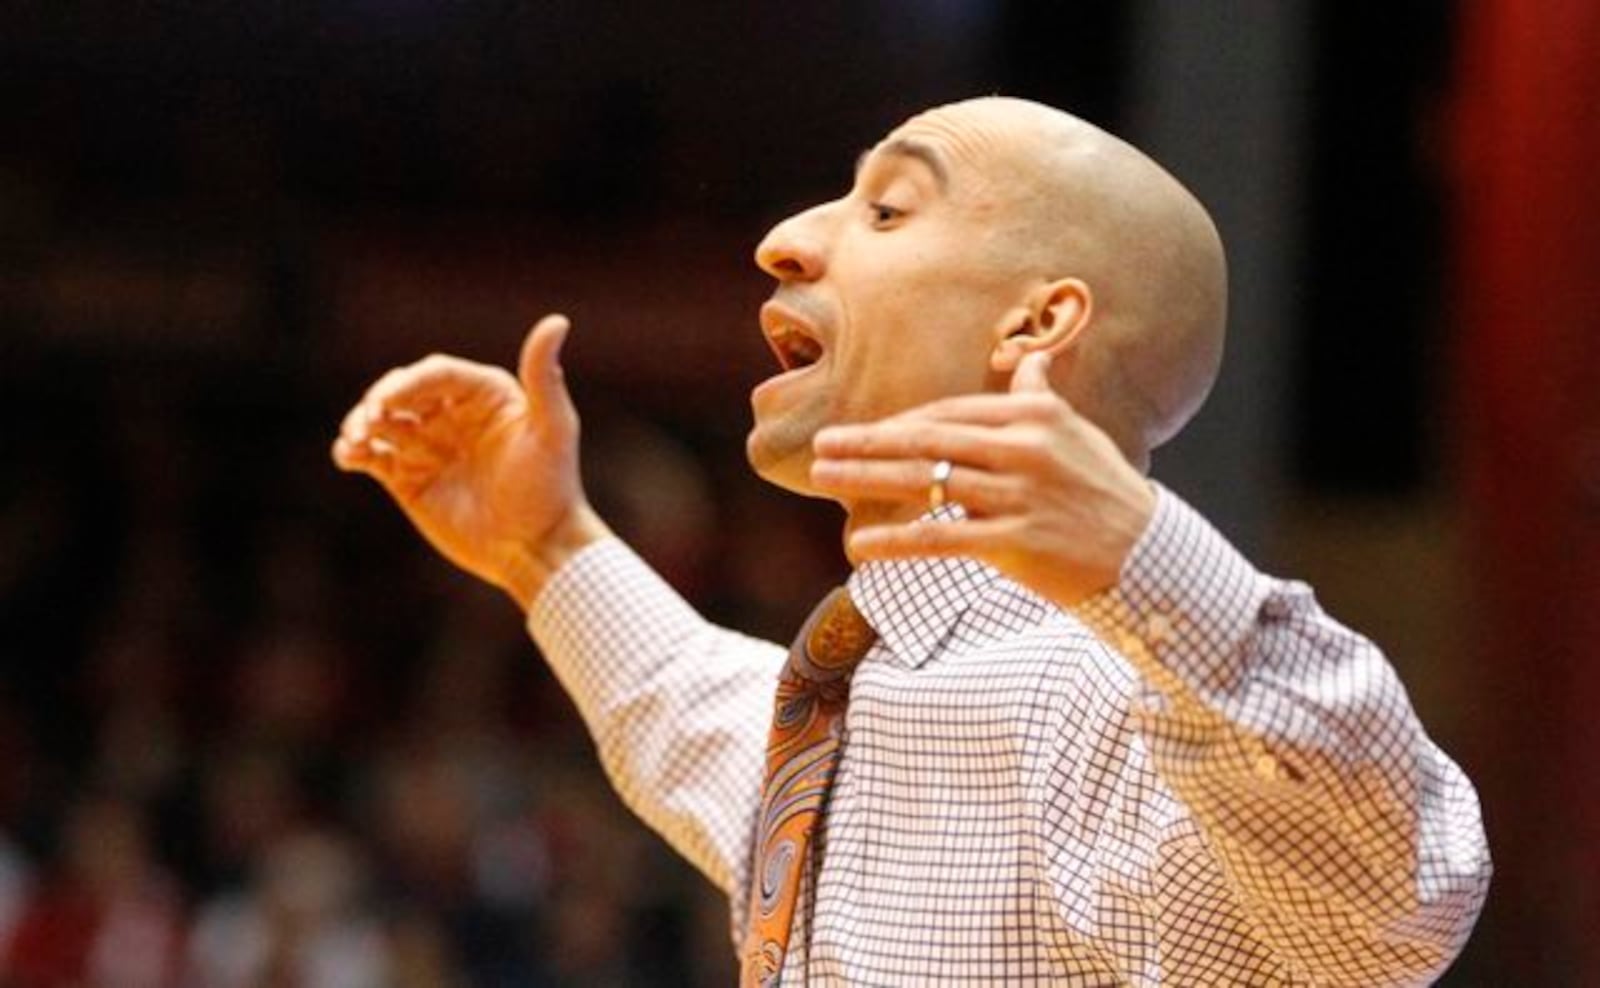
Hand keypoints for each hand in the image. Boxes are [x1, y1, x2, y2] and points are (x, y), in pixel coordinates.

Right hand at [332, 314, 607, 606]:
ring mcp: (427, 446)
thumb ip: (544, 377)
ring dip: (360, 424)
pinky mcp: (408, 479)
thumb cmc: (550, 486)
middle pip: (401, 393)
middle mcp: (451, 415)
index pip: (435, 374)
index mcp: (483, 395)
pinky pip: (371, 456)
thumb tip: (556, 320)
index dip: (408, 383)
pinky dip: (352, 452)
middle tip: (368, 421)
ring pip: (380, 422)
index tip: (388, 401)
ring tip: (354, 441)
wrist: (535, 548)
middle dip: (378, 401)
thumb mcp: (552, 429)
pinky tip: (348, 455)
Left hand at [809, 351, 1155, 606]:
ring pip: (927, 485)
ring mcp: (1020, 498)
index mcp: (1035, 418)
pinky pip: (942, 539)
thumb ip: (1041, 398)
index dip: (899, 424)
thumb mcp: (1077, 433)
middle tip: (821, 445)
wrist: (1148, 556)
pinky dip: (896, 541)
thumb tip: (1032, 360)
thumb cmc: (1106, 492)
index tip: (860, 431)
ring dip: (868, 481)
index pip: (950, 414)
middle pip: (928, 442)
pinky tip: (859, 547)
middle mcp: (1025, 451)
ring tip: (825, 479)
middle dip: (868, 442)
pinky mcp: (1017, 545)